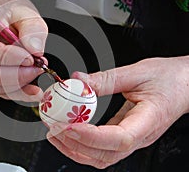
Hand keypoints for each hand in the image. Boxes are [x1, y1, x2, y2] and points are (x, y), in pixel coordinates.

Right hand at [0, 0, 47, 101]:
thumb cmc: (9, 10)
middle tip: (38, 68)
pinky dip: (17, 92)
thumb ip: (32, 29)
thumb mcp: (25, 11)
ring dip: (18, 86)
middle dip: (15, 76)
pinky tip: (34, 89)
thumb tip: (36, 51)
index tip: (30, 58)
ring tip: (38, 72)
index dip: (6, 59)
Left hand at [47, 56, 188, 168]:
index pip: (119, 139)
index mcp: (148, 121)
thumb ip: (106, 79)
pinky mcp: (124, 135)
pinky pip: (101, 149)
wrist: (185, 84)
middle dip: (75, 145)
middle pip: (105, 155)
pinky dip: (81, 144)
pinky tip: (68, 133)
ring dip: (74, 148)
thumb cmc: (169, 79)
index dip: (92, 136)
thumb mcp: (138, 72)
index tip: (70, 126)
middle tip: (54, 128)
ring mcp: (132, 139)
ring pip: (101, 157)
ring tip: (55, 133)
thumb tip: (78, 80)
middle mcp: (139, 137)